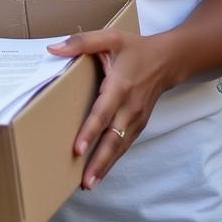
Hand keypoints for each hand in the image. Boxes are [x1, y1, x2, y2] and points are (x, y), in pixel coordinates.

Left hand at [48, 30, 174, 191]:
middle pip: (113, 139)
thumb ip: (81, 42)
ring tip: (89, 183)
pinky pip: (125, 144)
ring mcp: (137, 118)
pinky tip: (100, 170)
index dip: (90, 131)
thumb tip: (53, 49)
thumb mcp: (109, 37)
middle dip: (99, 161)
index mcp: (120, 86)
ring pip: (120, 146)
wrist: (168, 60)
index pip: (103, 113)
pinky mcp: (139, 124)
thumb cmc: (133, 48)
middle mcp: (130, 107)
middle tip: (84, 181)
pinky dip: (113, 159)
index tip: (78, 149)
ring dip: (106, 166)